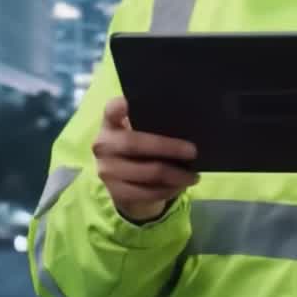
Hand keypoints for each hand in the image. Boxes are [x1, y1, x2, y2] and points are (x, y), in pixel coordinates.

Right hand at [93, 96, 199, 223]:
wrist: (121, 183)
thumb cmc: (137, 148)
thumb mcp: (137, 133)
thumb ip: (150, 125)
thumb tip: (185, 126)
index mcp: (110, 124)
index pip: (111, 110)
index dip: (119, 106)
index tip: (129, 103)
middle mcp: (103, 145)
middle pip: (135, 144)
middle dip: (168, 147)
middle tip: (193, 151)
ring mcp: (107, 170)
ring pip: (148, 173)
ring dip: (176, 175)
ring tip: (193, 175)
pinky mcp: (116, 192)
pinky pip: (149, 192)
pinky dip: (169, 190)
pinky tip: (181, 186)